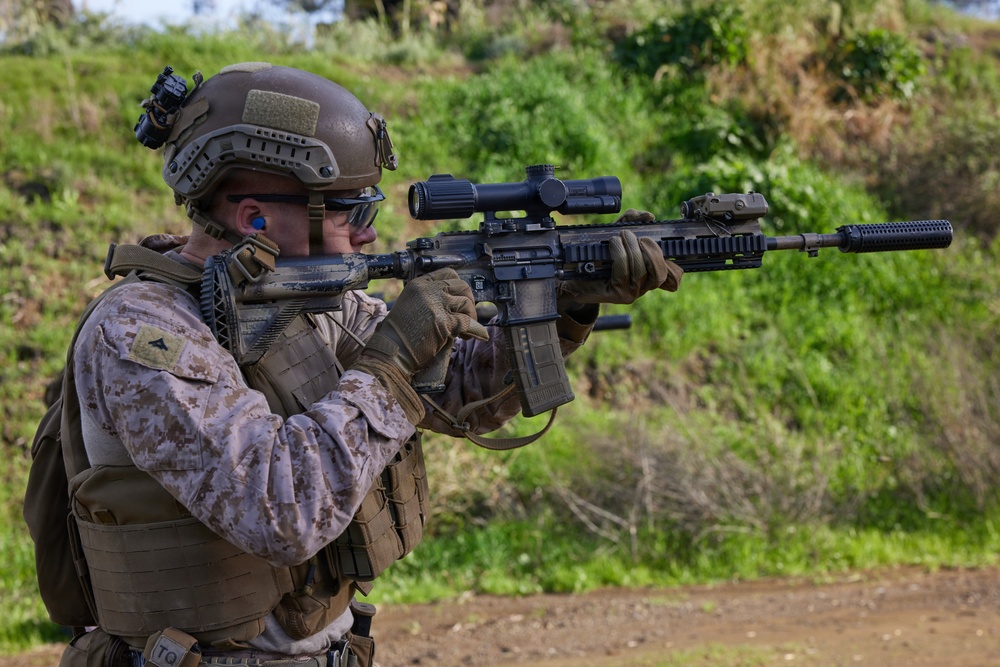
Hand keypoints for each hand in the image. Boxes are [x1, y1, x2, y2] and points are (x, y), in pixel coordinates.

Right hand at [353, 269, 488, 422]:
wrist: (390, 351)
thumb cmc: (396, 335)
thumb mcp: (409, 306)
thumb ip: (427, 300)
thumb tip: (449, 305)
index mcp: (419, 284)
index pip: (447, 274)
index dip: (458, 286)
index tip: (461, 298)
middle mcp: (428, 290)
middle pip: (461, 285)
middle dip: (469, 300)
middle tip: (467, 314)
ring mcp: (436, 304)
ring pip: (466, 303)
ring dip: (472, 316)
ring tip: (467, 330)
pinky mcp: (443, 322)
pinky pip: (468, 323)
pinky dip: (476, 330)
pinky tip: (477, 336)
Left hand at [557, 225, 682, 305]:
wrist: (574, 274)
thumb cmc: (598, 254)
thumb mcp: (617, 232)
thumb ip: (631, 220)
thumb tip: (648, 216)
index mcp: (649, 274)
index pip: (673, 275)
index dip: (673, 262)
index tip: (654, 240)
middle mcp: (644, 287)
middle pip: (659, 273)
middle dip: (649, 250)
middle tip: (634, 235)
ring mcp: (631, 293)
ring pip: (641, 271)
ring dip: (632, 249)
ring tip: (621, 236)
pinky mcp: (617, 295)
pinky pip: (623, 273)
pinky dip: (619, 254)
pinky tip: (613, 244)